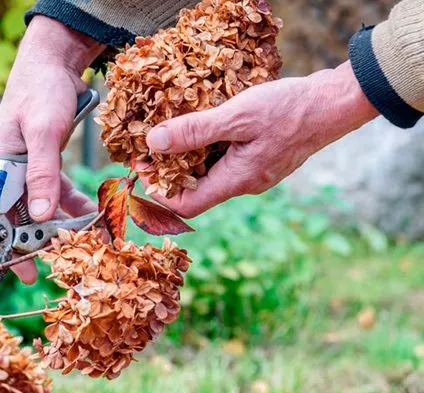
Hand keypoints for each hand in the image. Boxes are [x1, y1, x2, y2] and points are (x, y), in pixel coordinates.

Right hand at [0, 16, 103, 282]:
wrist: (54, 65)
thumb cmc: (40, 93)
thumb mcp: (41, 132)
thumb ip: (42, 173)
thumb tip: (39, 216)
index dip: (12, 248)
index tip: (28, 273)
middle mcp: (9, 175)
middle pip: (23, 218)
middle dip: (44, 240)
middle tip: (70, 260)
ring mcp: (28, 171)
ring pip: (44, 209)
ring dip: (64, 224)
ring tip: (88, 240)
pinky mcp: (47, 164)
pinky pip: (59, 193)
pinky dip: (74, 204)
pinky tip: (93, 213)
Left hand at [142, 61, 378, 217]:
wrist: (334, 103)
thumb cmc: (289, 109)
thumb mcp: (237, 116)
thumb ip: (195, 131)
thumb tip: (154, 144)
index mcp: (237, 181)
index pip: (187, 205)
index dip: (159, 192)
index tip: (141, 168)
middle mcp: (244, 183)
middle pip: (197, 188)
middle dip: (170, 170)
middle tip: (151, 143)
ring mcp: (255, 172)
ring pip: (211, 172)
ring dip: (189, 155)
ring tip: (173, 128)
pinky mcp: (261, 159)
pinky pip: (226, 160)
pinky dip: (209, 146)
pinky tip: (203, 124)